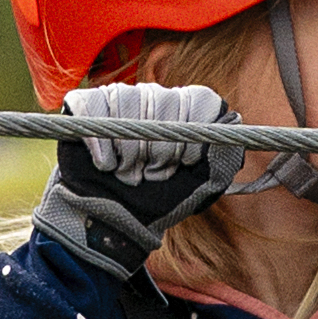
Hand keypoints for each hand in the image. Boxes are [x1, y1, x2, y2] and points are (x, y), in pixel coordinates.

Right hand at [44, 80, 234, 272]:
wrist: (112, 222)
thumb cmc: (157, 202)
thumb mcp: (199, 186)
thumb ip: (222, 157)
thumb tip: (233, 120)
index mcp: (185, 110)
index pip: (201, 99)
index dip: (193, 136)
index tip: (184, 164)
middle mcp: (154, 96)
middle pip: (166, 102)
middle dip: (161, 151)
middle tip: (151, 175)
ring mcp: (119, 96)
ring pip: (128, 103)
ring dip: (129, 153)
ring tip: (128, 173)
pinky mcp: (84, 104)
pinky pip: (94, 110)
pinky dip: (101, 146)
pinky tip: (106, 165)